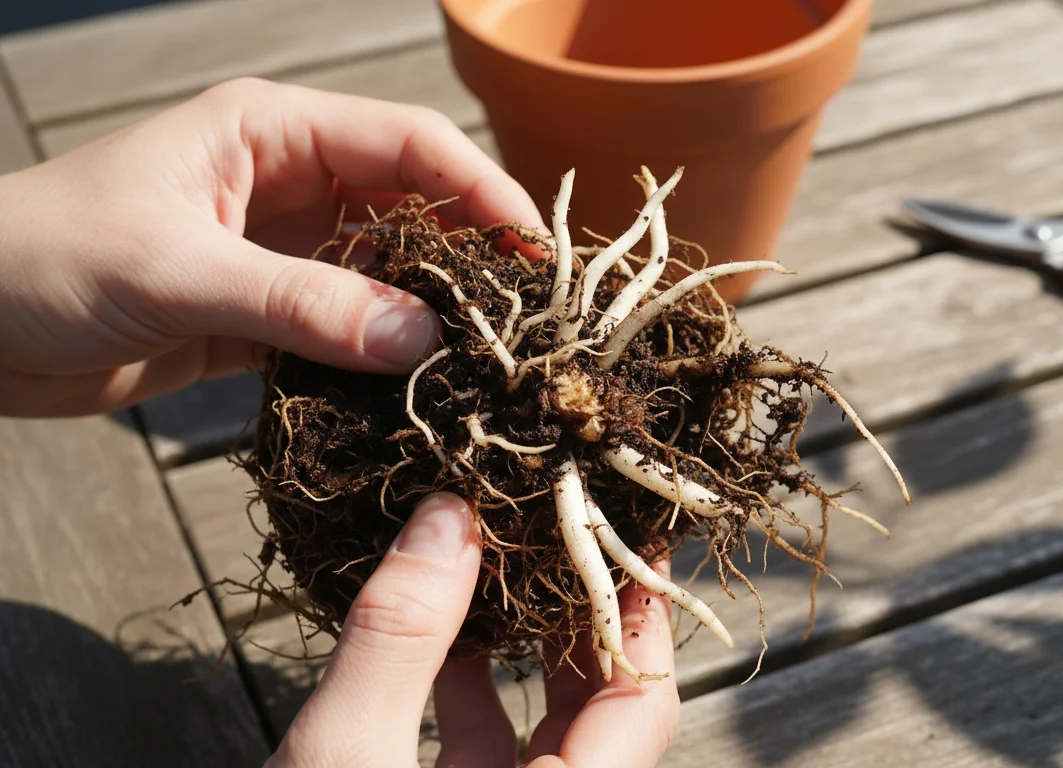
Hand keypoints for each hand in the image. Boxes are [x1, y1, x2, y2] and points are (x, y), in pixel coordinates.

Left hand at [0, 77, 545, 416]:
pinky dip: (380, 356)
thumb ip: (303, 304)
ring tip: (485, 364)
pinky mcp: (262, 313)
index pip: (410, 143)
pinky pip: (345, 328)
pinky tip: (414, 389)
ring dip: (430, 314)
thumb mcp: (178, 271)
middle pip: (413, 208)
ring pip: (386, 274)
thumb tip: (422, 342)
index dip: (481, 192)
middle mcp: (287, 183)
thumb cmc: (42, 257)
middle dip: (471, 258)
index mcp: (271, 131)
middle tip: (526, 322)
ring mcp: (278, 250)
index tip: (534, 256)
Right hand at [269, 493, 679, 767]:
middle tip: (563, 528)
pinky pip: (491, 756)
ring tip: (507, 563)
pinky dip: (474, 692)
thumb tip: (448, 517)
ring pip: (549, 732)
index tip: (625, 531)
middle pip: (605, 712)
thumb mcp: (344, 758)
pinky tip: (444, 638)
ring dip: (530, 649)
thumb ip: (401, 640)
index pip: (640, 703)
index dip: (637, 611)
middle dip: (584, 616)